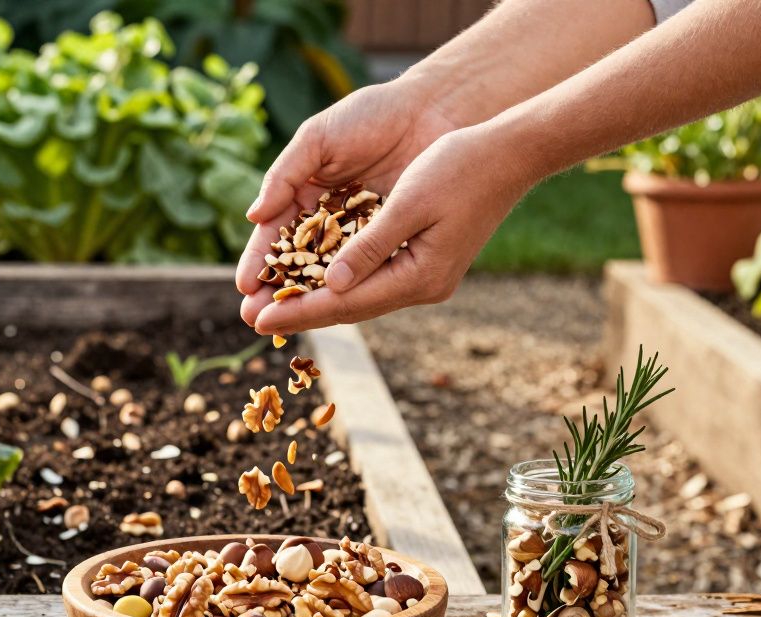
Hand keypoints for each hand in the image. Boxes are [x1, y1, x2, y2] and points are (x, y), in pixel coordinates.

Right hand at [234, 77, 457, 311]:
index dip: (258, 262)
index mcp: (303, 196)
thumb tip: (254, 217)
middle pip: (297, 265)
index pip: (274, 237)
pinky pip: (368, 271)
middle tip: (255, 319)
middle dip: (276, 292)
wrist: (431, 110)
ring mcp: (360, 235)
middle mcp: (328, 221)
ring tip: (284, 323)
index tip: (244, 288)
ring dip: (307, 301)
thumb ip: (285, 175)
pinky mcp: (392, 241)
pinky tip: (332, 308)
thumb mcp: (319, 139)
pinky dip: (350, 290)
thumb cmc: (370, 115)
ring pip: (329, 275)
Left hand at [242, 124, 541, 334]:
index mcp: (420, 276)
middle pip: (348, 307)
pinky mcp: (422, 261)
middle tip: (250, 319)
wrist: (510, 153)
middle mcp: (422, 285)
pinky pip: (370, 278)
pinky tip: (308, 280)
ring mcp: (424, 276)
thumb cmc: (460, 167)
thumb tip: (332, 285)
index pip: (346, 302)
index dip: (298, 310)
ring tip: (270, 304)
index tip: (258, 319)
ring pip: (358, 295)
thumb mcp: (408, 203)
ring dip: (313, 299)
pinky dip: (337, 281)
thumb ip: (369, 246)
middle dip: (298, 312)